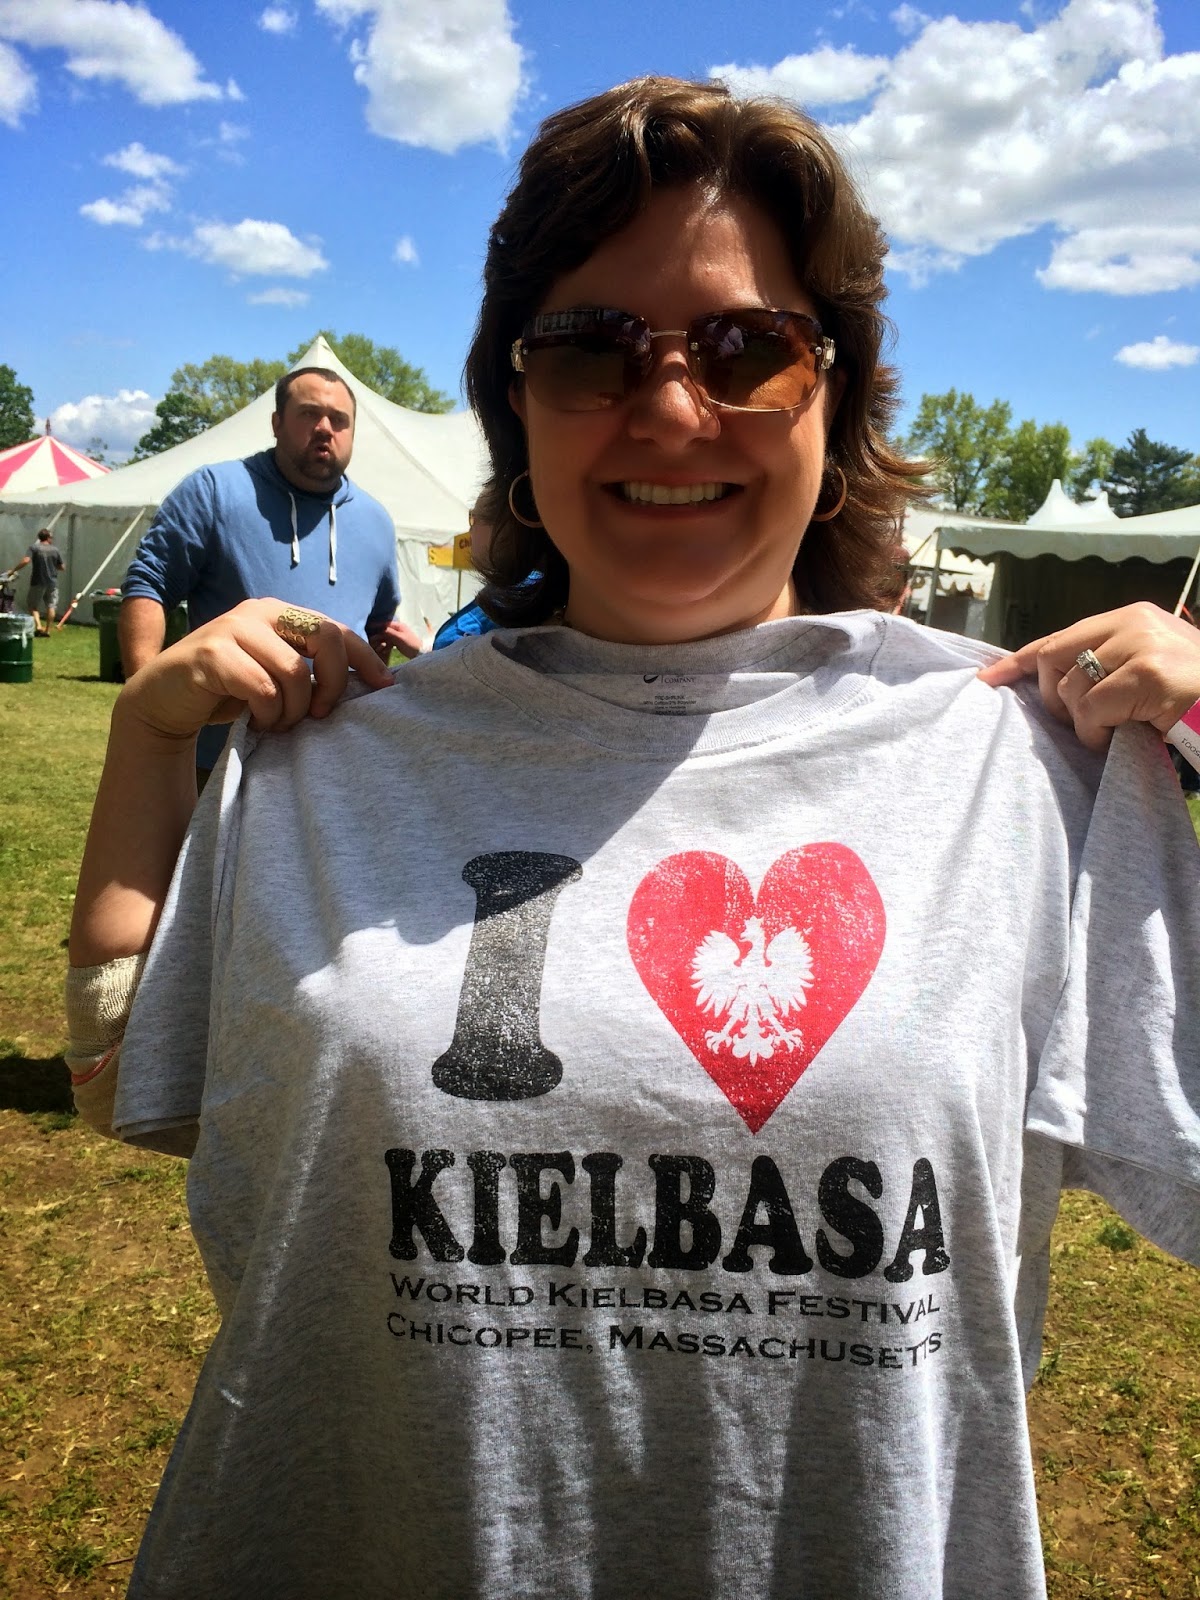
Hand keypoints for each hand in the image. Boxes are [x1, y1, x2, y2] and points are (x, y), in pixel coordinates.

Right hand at [117, 598, 393, 743]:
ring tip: (280, 724)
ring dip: (295, 709)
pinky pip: (263, 689)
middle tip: (321, 715)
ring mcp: (233, 629)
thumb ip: (308, 670)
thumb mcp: (275, 677)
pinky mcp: (212, 654)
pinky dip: (269, 714)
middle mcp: (259, 612)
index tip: (385, 686)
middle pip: (325, 639)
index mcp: (280, 614)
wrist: (163, 703)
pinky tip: (259, 723)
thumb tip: (365, 684)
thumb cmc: (228, 693)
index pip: (336, 628)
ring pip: (295, 671)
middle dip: (334, 683)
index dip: (366, 657)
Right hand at [369, 617, 422, 661]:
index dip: (377, 625)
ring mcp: (398, 636)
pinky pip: (389, 643)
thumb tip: (380, 629)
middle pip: (384, 631)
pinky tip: (382, 651)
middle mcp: (398, 630)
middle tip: (370, 640)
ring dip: (380, 642)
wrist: (421, 653)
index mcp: (399, 626)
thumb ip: (390, 632)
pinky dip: (385, 647)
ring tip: (375, 647)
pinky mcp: (398, 643)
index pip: (385, 624)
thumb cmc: (411, 644)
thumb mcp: (400, 638)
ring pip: (386, 638)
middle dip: (377, 636)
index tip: (368, 627)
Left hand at [977, 602, 1199, 751]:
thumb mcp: (1148, 670)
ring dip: (1082, 723)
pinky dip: (1096, 733)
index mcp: (1133, 617)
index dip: (1020, 660)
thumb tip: (1053, 687)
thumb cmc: (1194, 699)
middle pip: (1053, 657)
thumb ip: (1108, 665)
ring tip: (1113, 731)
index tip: (990, 679)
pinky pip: (1091, 710)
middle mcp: (1134, 623)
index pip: (1061, 635)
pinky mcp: (1149, 676)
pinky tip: (1119, 738)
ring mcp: (1142, 646)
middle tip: (1080, 724)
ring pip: (1070, 688)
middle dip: (1054, 698)